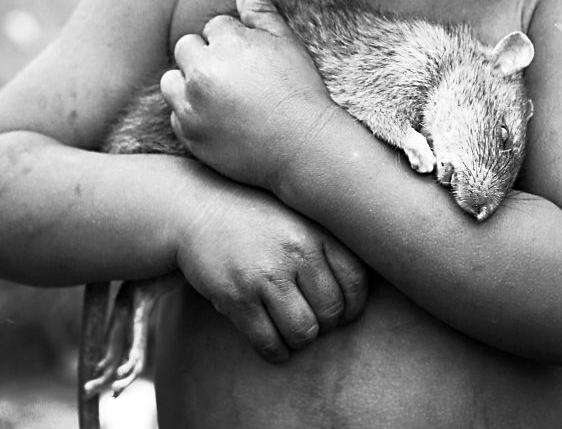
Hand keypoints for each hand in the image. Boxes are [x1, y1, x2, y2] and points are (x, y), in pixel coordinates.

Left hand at [161, 0, 337, 189]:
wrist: (304, 149)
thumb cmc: (300, 91)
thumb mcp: (286, 43)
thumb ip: (260, 9)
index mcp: (227, 42)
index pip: (214, 27)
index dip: (236, 44)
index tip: (255, 63)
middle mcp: (202, 71)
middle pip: (187, 48)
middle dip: (207, 58)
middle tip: (239, 80)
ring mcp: (191, 105)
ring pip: (172, 80)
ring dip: (190, 84)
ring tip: (224, 98)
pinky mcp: (188, 134)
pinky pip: (177, 114)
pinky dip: (193, 114)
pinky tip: (223, 120)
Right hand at [174, 170, 366, 361]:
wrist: (201, 209)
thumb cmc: (259, 219)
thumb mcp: (299, 218)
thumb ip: (329, 246)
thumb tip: (361, 294)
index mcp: (317, 231)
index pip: (356, 282)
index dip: (353, 306)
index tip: (342, 312)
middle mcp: (297, 251)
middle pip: (332, 312)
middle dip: (324, 325)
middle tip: (311, 320)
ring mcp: (266, 275)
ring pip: (303, 332)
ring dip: (300, 340)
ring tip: (291, 329)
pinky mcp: (238, 297)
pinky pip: (269, 343)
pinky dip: (275, 352)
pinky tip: (272, 342)